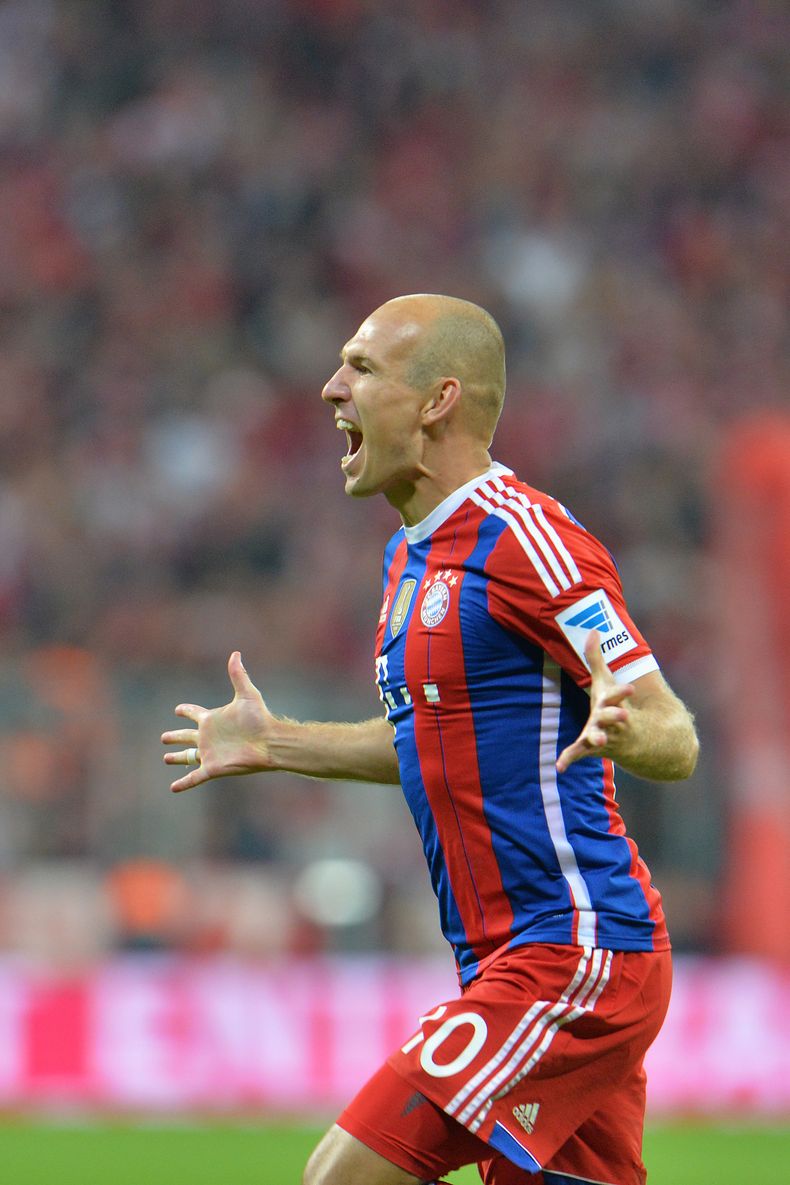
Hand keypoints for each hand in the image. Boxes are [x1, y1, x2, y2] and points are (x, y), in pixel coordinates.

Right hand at [162, 652, 275, 792]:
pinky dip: (183, 783)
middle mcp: (209, 737)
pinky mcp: (213, 768)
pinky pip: (194, 777)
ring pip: (188, 757)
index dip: (186, 710)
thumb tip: (236, 653)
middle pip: (187, 736)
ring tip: (166, 758)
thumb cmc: (259, 719)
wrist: (269, 742)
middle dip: (176, 736)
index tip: (178, 709)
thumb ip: (238, 675)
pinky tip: (173, 788)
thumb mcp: (247, 695)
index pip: (195, 713)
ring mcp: (210, 754)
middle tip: (164, 737)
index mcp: (213, 720)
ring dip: (177, 758)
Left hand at [555, 631, 633, 772]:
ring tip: (600, 740)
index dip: (624, 692)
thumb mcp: (605, 682)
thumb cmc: (614, 705)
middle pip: (613, 717)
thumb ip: (596, 658)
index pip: (619, 696)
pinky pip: (580, 754)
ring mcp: (603, 736)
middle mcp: (611, 720)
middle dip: (616, 716)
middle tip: (623, 716)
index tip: (631, 689)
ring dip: (599, 738)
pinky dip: (569, 760)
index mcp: (614, 703)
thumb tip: (592, 630)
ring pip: (600, 737)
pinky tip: (559, 767)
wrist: (637, 741)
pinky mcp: (591, 749)